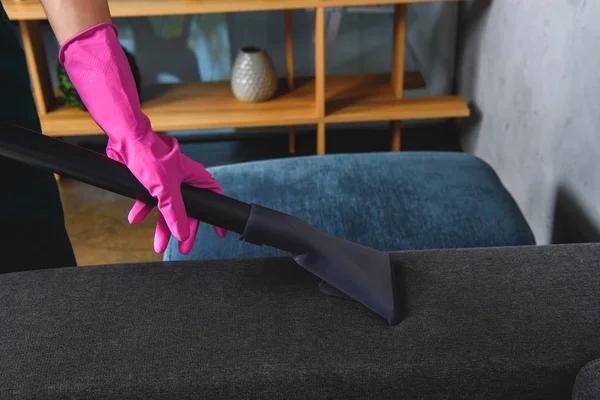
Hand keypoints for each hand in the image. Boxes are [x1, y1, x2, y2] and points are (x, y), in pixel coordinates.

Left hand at [58, 22, 226, 253]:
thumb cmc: (149, 154)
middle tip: (183, 248)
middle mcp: (182, 179)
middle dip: (182, 229)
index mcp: (194, 177)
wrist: (124, 138)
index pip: (212, 198)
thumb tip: (182, 232)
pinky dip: (144, 210)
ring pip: (167, 208)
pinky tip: (135, 218)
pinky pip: (150, 200)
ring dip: (162, 226)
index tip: (218, 232)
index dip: (215, 216)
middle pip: (187, 209)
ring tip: (158, 245)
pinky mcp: (149, 181)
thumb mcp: (164, 189)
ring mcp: (166, 180)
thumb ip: (173, 212)